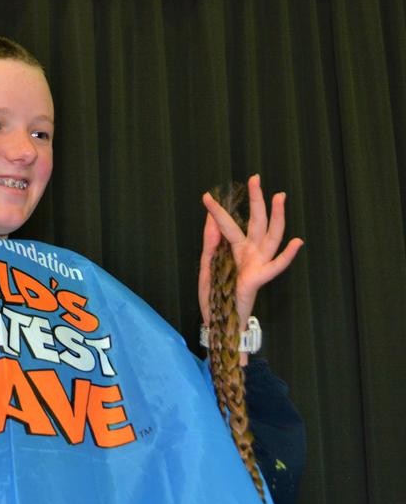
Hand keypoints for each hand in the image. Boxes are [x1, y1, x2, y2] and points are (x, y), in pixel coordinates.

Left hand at [198, 174, 302, 331]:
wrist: (217, 324)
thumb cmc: (215, 297)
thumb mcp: (206, 267)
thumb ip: (210, 244)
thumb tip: (211, 220)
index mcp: (235, 251)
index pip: (229, 225)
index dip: (218, 211)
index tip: (207, 195)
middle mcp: (249, 255)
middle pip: (256, 223)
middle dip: (256, 200)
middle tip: (255, 178)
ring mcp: (256, 266)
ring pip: (270, 237)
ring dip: (276, 217)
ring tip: (279, 197)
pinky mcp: (256, 280)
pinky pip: (274, 267)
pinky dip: (286, 256)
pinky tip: (296, 242)